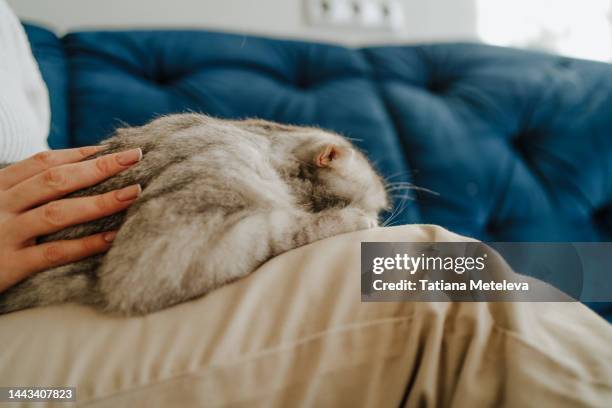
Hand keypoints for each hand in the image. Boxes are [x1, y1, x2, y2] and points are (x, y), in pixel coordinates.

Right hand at [0, 146, 142, 292]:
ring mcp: (3, 234)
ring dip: (99, 201)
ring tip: (134, 193)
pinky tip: (112, 237)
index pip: (42, 161)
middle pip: (55, 179)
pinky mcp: (8, 265)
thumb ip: (25, 192)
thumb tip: (75, 172)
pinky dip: (85, 244)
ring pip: (57, 212)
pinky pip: (53, 253)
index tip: (111, 148)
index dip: (79, 153)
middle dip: (98, 167)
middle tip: (134, 157)